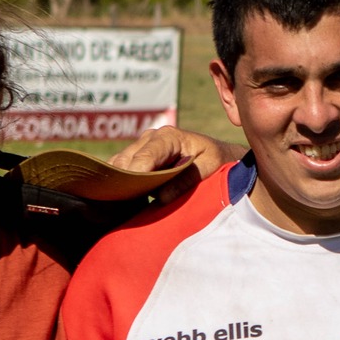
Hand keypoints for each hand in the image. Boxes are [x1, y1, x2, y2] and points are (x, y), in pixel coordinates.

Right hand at [110, 127, 243, 204]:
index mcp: (168, 137)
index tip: (132, 193)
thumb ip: (186, 180)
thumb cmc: (217, 159)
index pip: (145, 156)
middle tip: (131, 202)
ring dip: (122, 182)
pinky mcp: (138, 155)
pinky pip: (121, 168)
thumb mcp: (209, 168)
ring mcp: (143, 145)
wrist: (220, 154)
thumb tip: (161, 197)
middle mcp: (151, 137)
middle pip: (127, 161)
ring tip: (129, 200)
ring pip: (120, 164)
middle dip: (127, 181)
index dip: (136, 174)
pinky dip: (122, 181)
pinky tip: (128, 196)